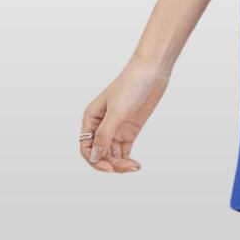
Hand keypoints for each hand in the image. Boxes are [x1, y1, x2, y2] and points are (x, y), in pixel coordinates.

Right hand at [80, 59, 170, 173]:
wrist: (152, 72)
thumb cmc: (131, 85)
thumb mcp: (117, 111)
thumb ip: (105, 134)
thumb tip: (95, 157)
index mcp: (91, 119)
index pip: (86, 148)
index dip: (95, 160)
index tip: (109, 167)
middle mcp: (101, 125)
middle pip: (99, 154)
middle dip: (110, 164)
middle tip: (125, 168)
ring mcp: (116, 128)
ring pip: (112, 154)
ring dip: (120, 164)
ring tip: (133, 167)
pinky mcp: (130, 130)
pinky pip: (123, 151)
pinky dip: (127, 160)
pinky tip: (135, 165)